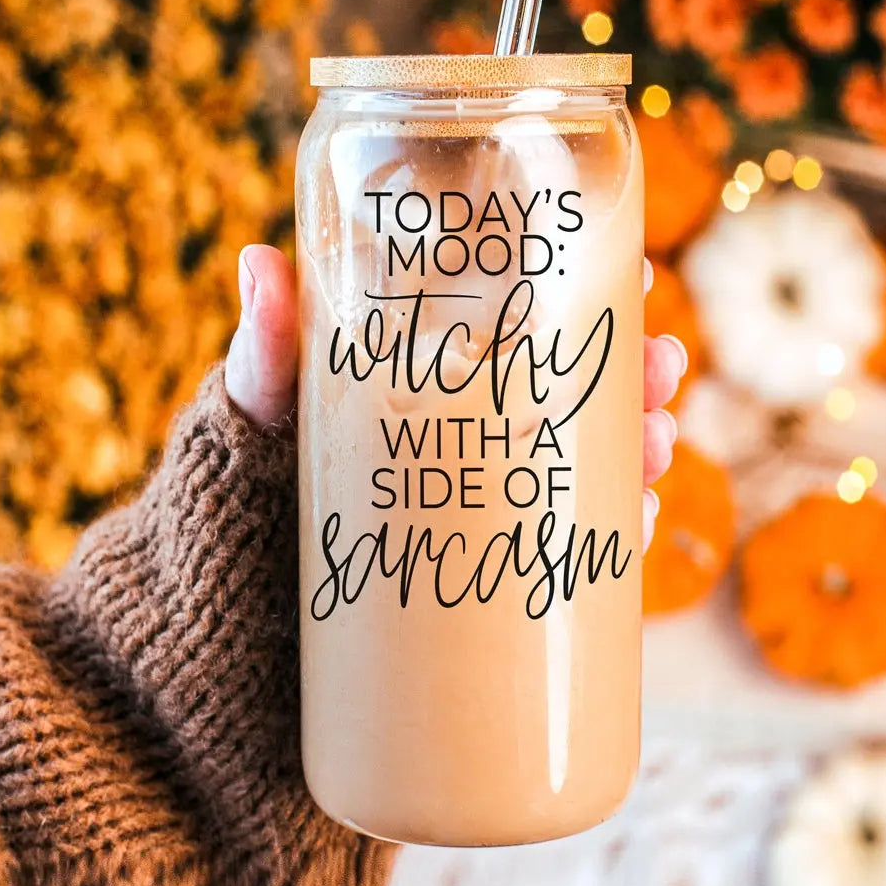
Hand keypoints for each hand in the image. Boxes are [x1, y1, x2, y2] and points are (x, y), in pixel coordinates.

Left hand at [225, 246, 685, 549]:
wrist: (224, 625)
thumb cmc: (241, 498)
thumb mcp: (260, 416)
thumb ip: (266, 352)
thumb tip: (257, 260)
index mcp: (431, 391)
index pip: (524, 335)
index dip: (586, 306)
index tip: (634, 283)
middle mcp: (469, 444)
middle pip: (573, 402)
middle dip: (633, 380)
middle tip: (661, 373)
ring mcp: (481, 512)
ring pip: (584, 472)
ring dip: (639, 452)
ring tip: (658, 447)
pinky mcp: (486, 583)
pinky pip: (568, 555)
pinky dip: (614, 536)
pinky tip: (640, 524)